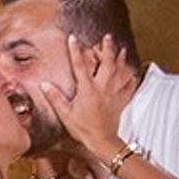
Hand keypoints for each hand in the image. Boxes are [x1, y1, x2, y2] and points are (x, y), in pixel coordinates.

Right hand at [21, 34, 137, 165]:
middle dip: (107, 48)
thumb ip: (55, 97)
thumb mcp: (65, 114)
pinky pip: (128, 89)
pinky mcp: (120, 102)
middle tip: (108, 37)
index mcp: (88, 89)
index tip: (73, 38)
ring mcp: (113, 94)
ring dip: (121, 60)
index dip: (75, 50)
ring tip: (122, 50)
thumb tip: (44, 84)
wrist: (102, 142)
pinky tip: (133, 75)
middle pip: (107, 63)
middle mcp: (102, 88)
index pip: (80, 65)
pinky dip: (131, 80)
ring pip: (120, 73)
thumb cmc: (83, 128)